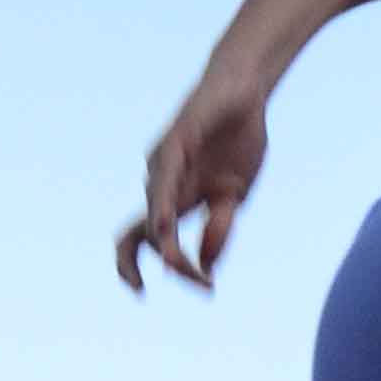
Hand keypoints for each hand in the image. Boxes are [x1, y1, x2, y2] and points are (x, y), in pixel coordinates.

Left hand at [117, 75, 272, 293]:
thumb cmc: (238, 142)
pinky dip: (162, 204)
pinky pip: (163, 178)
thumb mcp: (235, 196)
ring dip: (167, 244)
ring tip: (180, 264)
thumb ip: (219, 228)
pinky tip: (165, 222)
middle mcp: (161, 186)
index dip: (170, 270)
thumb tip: (205, 267)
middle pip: (135, 237)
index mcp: (176, 201)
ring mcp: (163, 165)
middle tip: (169, 287)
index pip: (152, 244)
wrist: (244, 92)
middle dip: (147, 265)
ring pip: (155, 215)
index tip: (207, 288)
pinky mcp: (174, 141)